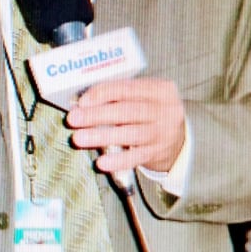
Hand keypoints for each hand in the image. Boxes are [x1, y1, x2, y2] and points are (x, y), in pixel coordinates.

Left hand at [66, 78, 185, 172]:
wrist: (177, 137)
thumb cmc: (148, 110)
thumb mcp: (142, 95)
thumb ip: (117, 95)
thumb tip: (81, 102)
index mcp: (160, 89)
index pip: (128, 88)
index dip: (103, 94)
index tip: (82, 101)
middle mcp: (165, 110)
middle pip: (128, 112)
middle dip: (97, 115)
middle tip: (73, 119)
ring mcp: (162, 133)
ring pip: (131, 135)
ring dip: (102, 137)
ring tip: (79, 139)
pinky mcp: (157, 154)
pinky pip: (136, 158)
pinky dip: (118, 161)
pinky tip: (101, 163)